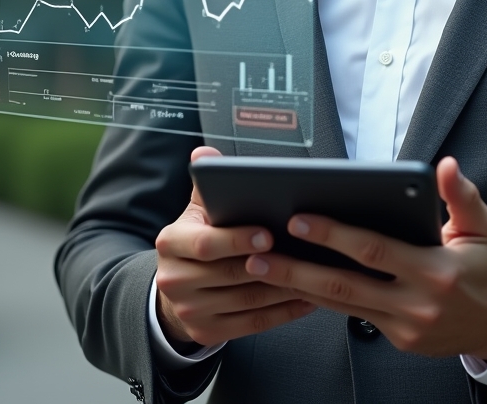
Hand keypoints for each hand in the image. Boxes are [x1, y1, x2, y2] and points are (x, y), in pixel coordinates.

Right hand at [154, 146, 315, 347]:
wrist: (175, 285)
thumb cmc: (196, 239)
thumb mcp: (196, 210)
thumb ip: (205, 183)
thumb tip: (204, 154)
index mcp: (171, 243)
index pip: (206, 243)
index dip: (238, 239)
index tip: (268, 233)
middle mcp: (175, 280)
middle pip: (231, 273)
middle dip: (271, 262)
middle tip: (305, 252)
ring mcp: (190, 310)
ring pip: (247, 300)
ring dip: (285, 286)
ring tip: (315, 271)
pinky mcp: (206, 332)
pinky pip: (253, 323)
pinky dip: (284, 312)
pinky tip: (307, 297)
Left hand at [244, 156, 486, 359]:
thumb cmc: (485, 267)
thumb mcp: (483, 227)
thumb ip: (461, 196)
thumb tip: (445, 166)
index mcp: (434, 270)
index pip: (374, 250)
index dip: (334, 235)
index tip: (300, 219)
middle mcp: (415, 303)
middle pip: (345, 284)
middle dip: (298, 267)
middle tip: (260, 250)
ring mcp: (403, 326)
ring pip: (340, 304)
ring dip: (297, 286)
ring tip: (261, 267)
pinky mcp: (397, 338)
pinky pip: (352, 314)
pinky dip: (320, 299)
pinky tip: (293, 282)